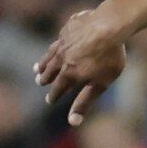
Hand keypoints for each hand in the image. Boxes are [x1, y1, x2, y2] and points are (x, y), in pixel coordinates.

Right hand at [34, 3, 130, 125]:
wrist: (108, 25)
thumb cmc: (108, 57)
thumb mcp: (100, 84)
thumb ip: (85, 102)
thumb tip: (72, 122)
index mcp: (68, 73)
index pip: (58, 88)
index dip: (54, 95)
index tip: (50, 100)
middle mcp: (61, 57)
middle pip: (50, 70)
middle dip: (45, 77)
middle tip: (39, 81)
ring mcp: (63, 41)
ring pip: (51, 54)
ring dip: (44, 61)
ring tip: (38, 66)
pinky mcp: (68, 27)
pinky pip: (60, 38)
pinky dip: (56, 44)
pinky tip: (57, 43)